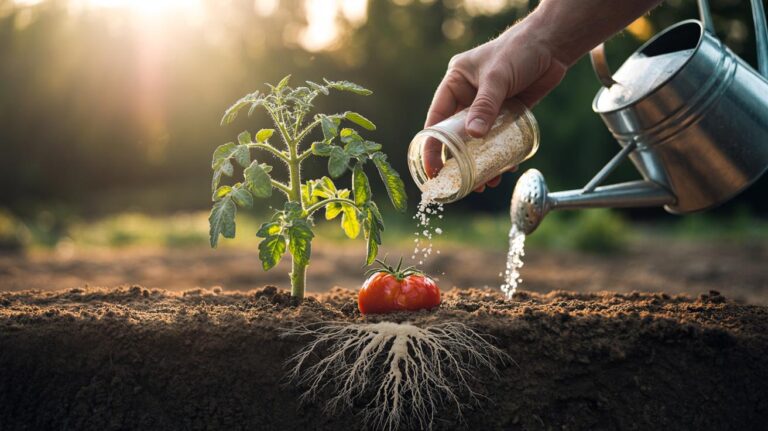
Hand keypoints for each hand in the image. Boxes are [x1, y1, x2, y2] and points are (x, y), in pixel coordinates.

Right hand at [423, 18, 567, 184]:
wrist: (552, 44)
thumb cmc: (519, 50)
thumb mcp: (498, 78)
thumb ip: (485, 106)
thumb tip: (474, 135)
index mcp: (454, 84)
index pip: (436, 119)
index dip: (432, 147)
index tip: (432, 170)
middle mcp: (468, 97)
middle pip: (456, 136)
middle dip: (459, 162)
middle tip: (462, 184)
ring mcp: (488, 107)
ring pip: (478, 141)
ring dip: (481, 162)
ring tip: (486, 183)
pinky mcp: (508, 113)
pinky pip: (499, 138)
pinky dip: (500, 153)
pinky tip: (506, 168)